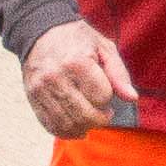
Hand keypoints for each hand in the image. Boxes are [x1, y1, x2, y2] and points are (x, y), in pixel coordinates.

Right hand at [20, 23, 138, 138]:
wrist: (40, 33)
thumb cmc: (77, 39)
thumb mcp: (104, 47)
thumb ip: (119, 73)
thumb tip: (132, 98)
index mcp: (77, 62)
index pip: (101, 96)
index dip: (109, 97)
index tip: (107, 92)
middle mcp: (56, 77)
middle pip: (85, 115)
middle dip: (100, 119)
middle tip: (105, 114)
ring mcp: (41, 89)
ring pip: (67, 124)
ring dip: (84, 128)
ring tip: (91, 120)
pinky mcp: (33, 98)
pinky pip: (50, 124)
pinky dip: (66, 131)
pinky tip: (75, 126)